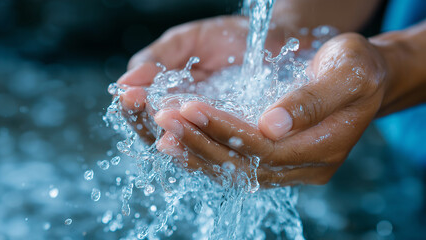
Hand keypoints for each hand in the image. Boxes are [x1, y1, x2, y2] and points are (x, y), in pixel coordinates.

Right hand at [116, 16, 296, 142]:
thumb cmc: (228, 37)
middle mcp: (185, 118)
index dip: (133, 106)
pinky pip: (216, 145)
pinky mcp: (234, 137)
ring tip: (165, 121)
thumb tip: (124, 81)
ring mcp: (209, 129)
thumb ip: (155, 59)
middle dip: (146, 120)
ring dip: (172, 134)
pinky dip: (204, 140)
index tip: (129, 94)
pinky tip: (196, 135)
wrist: (272, 37)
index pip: (141, 111)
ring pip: (182, 143)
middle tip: (142, 104)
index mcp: (168, 96)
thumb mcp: (186, 42)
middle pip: (156, 132)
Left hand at [154, 33, 389, 186]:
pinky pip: (238, 167)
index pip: (265, 148)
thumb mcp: (348, 73)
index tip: (191, 108)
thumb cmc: (359, 69)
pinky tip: (183, 145)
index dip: (226, 130)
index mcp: (324, 147)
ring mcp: (292, 169)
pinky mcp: (279, 162)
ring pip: (238, 172)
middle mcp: (306, 167)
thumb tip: (271, 125)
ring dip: (198, 153)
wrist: (366, 79)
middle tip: (167, 120)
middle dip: (202, 142)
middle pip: (246, 165)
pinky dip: (208, 156)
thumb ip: (313, 101)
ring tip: (165, 135)